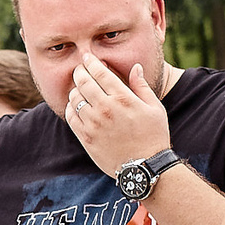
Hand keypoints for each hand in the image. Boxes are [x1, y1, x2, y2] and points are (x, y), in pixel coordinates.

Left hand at [63, 56, 172, 176]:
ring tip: (79, 88)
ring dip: (75, 90)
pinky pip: (70, 117)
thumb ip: (142, 86)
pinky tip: (75, 106)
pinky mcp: (85, 138)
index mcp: (123, 98)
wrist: (144, 166)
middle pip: (83, 82)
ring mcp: (93, 124)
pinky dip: (70, 108)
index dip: (91, 62)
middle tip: (79, 70)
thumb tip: (135, 67)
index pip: (100, 73)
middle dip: (79, 72)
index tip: (87, 57)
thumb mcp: (154, 108)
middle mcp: (105, 109)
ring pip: (74, 98)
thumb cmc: (153, 136)